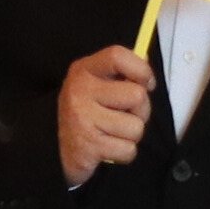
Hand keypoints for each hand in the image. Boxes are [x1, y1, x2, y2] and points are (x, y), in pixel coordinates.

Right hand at [58, 46, 154, 187]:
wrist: (62, 147)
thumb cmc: (90, 112)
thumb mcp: (99, 84)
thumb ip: (123, 72)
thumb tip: (146, 65)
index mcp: (84, 70)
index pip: (117, 56)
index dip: (141, 70)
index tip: (146, 83)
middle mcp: (80, 91)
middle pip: (138, 95)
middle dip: (140, 110)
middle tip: (124, 114)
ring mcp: (82, 118)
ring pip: (137, 127)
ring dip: (132, 135)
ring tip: (113, 132)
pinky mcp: (88, 146)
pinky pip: (129, 150)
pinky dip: (124, 152)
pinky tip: (108, 147)